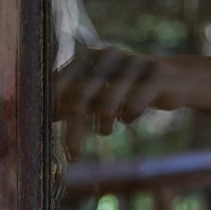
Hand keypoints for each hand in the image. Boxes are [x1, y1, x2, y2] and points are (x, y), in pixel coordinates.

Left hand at [55, 47, 179, 160]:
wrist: (172, 78)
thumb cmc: (124, 88)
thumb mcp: (96, 91)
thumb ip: (69, 101)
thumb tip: (39, 119)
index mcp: (87, 57)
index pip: (62, 85)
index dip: (52, 109)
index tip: (45, 133)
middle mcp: (107, 55)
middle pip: (81, 99)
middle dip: (74, 131)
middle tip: (72, 154)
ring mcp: (132, 61)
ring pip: (107, 105)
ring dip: (104, 125)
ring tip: (105, 131)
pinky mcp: (156, 73)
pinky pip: (135, 106)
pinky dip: (129, 117)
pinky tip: (129, 117)